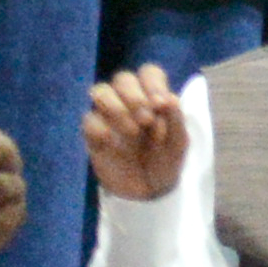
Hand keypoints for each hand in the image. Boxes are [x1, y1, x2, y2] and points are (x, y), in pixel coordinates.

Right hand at [80, 67, 190, 197]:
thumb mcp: (179, 144)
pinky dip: (99, 127)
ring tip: (132, 132)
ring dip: (116, 107)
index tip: (160, 105)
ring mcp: (108, 115)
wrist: (148, 193)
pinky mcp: (93, 133)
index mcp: (151, 96)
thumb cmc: (165, 162)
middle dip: (134, 96)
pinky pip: (88, 119)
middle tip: (146, 120)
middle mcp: (128, 100)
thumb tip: (169, 98)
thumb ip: (176, 120)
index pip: (148, 73)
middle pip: (123, 78)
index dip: (153, 83)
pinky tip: (112, 143)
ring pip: (100, 91)